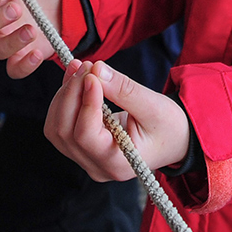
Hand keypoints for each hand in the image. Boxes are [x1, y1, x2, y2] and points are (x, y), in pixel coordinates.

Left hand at [46, 59, 190, 180]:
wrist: (175, 139)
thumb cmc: (169, 126)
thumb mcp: (154, 106)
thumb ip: (124, 89)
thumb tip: (96, 70)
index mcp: (118, 163)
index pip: (85, 135)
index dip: (85, 101)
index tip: (93, 72)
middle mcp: (97, 167)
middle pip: (64, 131)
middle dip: (71, 93)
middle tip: (87, 65)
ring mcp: (87, 159)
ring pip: (56, 128)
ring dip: (64, 95)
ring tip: (80, 68)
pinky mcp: (83, 146)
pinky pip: (62, 124)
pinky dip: (65, 99)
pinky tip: (77, 78)